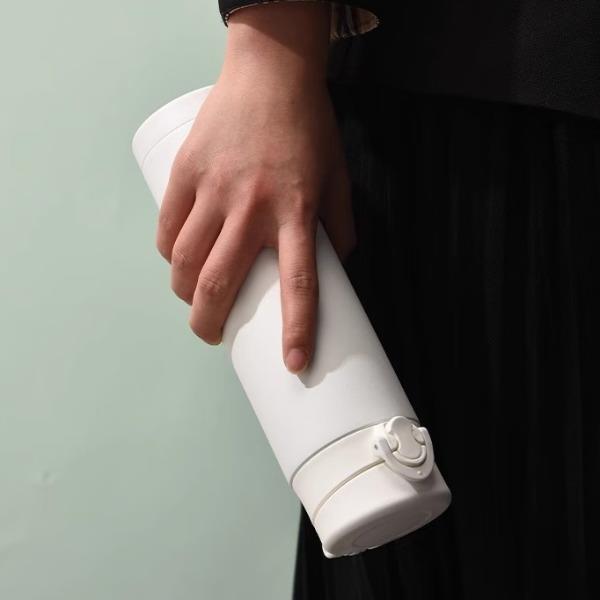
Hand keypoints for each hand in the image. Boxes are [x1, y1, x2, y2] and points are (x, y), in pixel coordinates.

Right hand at [156, 3, 355, 373]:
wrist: (272, 73)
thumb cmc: (309, 128)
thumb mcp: (338, 179)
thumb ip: (340, 228)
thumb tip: (338, 269)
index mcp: (296, 212)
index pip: (299, 285)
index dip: (297, 331)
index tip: (295, 365)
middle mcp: (252, 207)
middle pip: (220, 283)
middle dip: (209, 324)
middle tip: (213, 336)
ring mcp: (213, 189)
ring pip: (185, 261)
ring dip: (185, 294)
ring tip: (194, 303)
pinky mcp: (186, 172)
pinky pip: (167, 228)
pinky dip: (168, 255)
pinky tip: (177, 264)